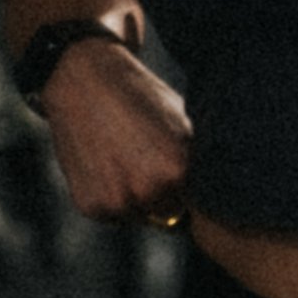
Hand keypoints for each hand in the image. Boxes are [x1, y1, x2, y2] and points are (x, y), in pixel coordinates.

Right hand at [41, 36, 193, 224]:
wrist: (84, 81)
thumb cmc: (139, 97)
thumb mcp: (181, 122)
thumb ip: (195, 159)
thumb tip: (212, 188)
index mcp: (178, 170)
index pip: (197, 202)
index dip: (189, 187)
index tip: (179, 171)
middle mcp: (149, 192)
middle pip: (168, 214)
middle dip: (163, 196)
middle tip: (146, 162)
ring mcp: (118, 202)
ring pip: (138, 216)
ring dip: (136, 200)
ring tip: (124, 160)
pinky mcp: (91, 206)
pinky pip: (112, 215)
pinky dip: (109, 197)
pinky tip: (105, 164)